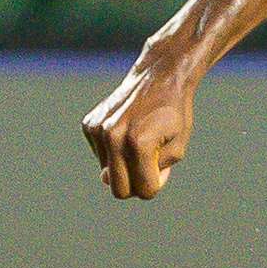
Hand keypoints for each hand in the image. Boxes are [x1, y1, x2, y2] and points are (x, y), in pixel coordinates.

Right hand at [84, 46, 200, 198]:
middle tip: (148, 164)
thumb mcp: (177, 147)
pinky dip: (113, 151)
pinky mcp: (89, 125)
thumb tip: (124, 185)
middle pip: (119, 190)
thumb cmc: (173, 114)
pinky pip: (101, 156)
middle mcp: (113, 136)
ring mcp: (98, 130)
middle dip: (135, 183)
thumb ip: (157, 172)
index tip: (161, 168)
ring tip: (137, 140)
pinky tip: (125, 129)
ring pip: (107, 174)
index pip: (143, 190)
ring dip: (124, 165)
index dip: (155, 185)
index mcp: (138, 143)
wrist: (159, 76)